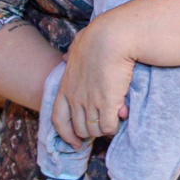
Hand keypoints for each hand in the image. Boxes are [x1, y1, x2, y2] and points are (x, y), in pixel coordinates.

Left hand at [52, 14, 134, 148]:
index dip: (66, 134)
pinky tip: (120, 117)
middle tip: (101, 128)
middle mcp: (75, 99)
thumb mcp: (77, 45)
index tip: (75, 142)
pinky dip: (114, 126)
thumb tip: (65, 56)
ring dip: (103, 130)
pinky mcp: (107, 103)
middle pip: (79, 128)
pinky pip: (108, 127)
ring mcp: (90, 102)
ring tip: (113, 121)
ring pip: (94, 130)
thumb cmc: (98, 37)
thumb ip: (71, 53)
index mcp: (65, 87)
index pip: (58, 119)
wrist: (112, 37)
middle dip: (89, 133)